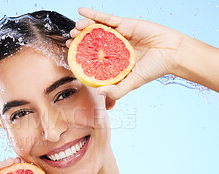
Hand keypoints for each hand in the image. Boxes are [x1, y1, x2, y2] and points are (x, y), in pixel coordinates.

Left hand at [67, 7, 187, 99]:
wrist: (173, 53)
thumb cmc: (154, 69)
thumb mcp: (132, 83)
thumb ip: (117, 90)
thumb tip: (98, 93)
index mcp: (114, 61)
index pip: (93, 58)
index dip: (81, 56)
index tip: (70, 55)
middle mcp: (114, 47)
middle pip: (92, 42)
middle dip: (79, 40)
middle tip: (70, 40)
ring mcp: (118, 34)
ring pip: (97, 29)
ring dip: (84, 27)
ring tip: (75, 29)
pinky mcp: (125, 24)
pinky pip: (106, 18)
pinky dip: (93, 14)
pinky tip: (81, 11)